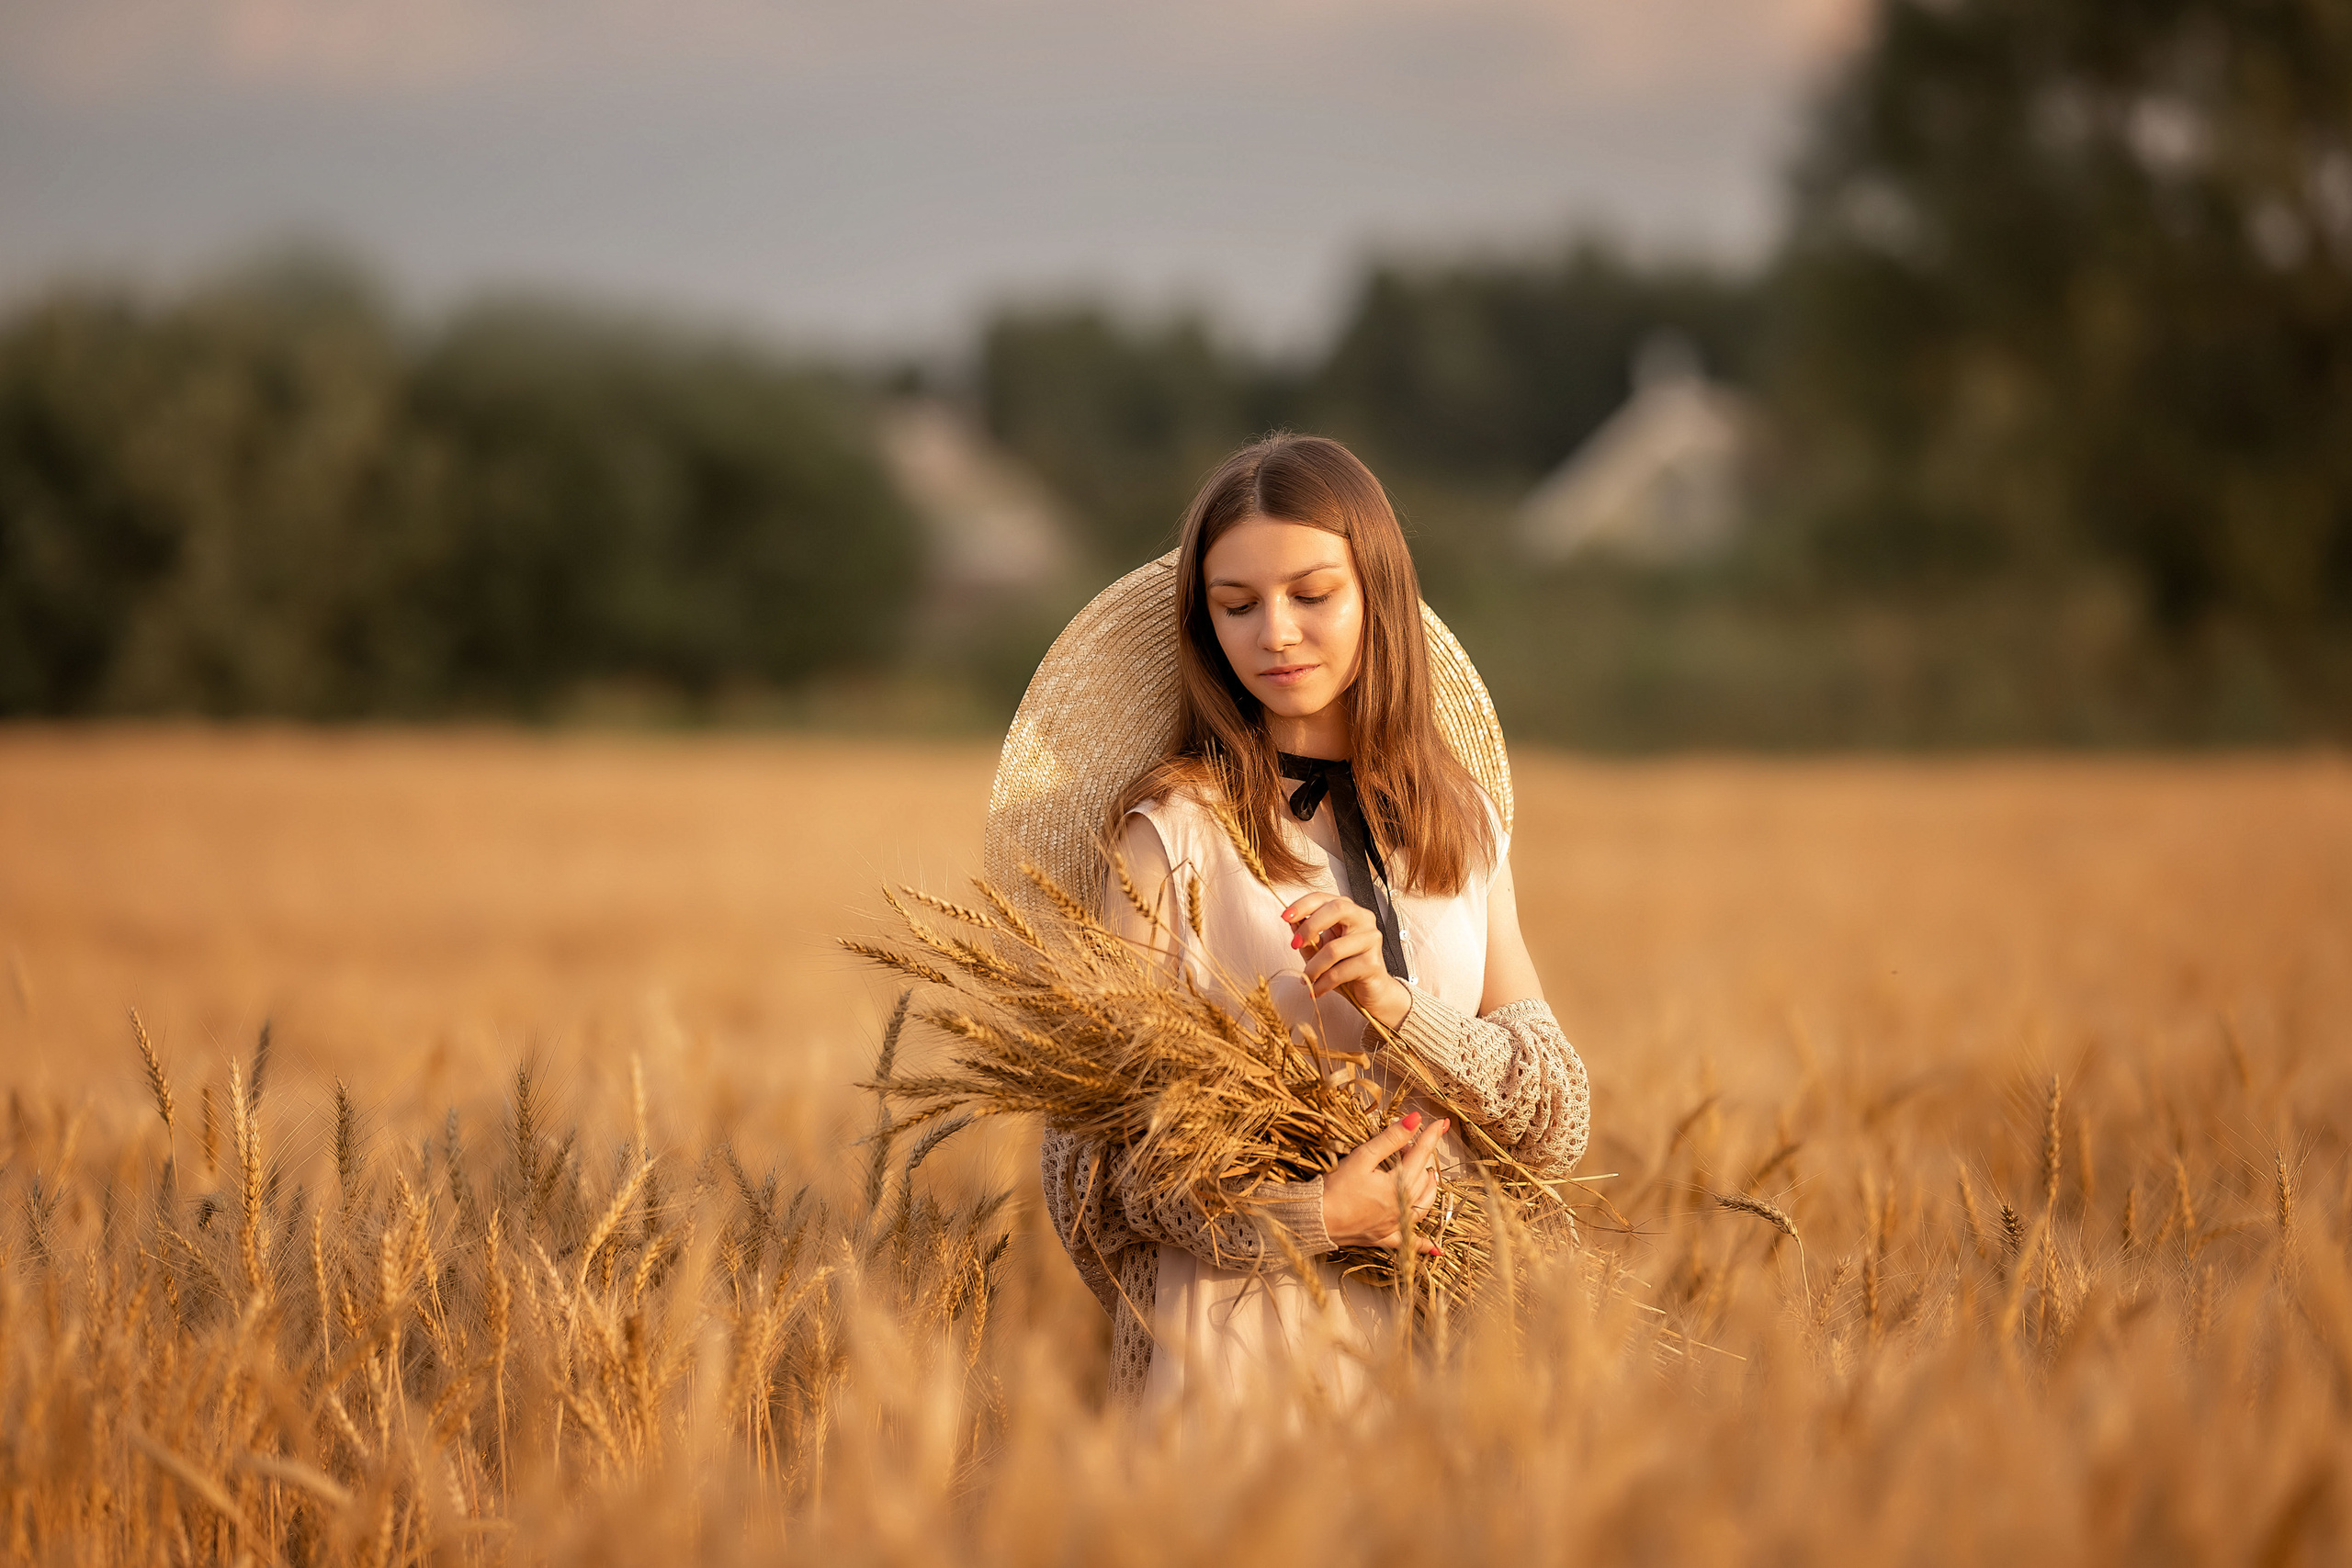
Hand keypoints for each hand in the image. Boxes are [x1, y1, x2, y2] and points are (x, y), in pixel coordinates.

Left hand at [1282, 891, 1410, 1030]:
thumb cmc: (1345, 967)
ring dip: (1313, 967)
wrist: (1371, 991)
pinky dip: (1323, 983)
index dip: (1303, 905)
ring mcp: (1371, 940)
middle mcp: (1363, 920)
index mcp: (1349, 911)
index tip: (1285, 917)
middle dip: (1310, 926)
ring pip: (1334, 949)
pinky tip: (1317, 989)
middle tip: (1295, 944)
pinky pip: (1340, 972)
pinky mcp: (1373, 963)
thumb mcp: (1319, 949)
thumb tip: (1292, 923)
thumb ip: (1307, 936)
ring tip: (1307, 978)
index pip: (1325, 898)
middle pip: (1337, 909)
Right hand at [1320, 1111, 1448, 1252]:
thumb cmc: (1337, 1188)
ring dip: (1429, 1189)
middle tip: (1406, 1146)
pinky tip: (1436, 1248)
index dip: (1431, 1136)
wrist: (1317, 1219)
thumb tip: (1415, 1120)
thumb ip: (1391, 1139)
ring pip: (1424, 1205)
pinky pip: (1410, 1243)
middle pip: (1424, 1179)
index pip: (1421, 1155)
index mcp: (1399, 1185)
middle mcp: (1403, 1207)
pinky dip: (1424, 1243)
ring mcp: (1396, 1225)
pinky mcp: (1385, 1238)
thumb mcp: (1363, 1157)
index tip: (1442, 1123)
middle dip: (1421, 1159)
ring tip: (1428, 1175)